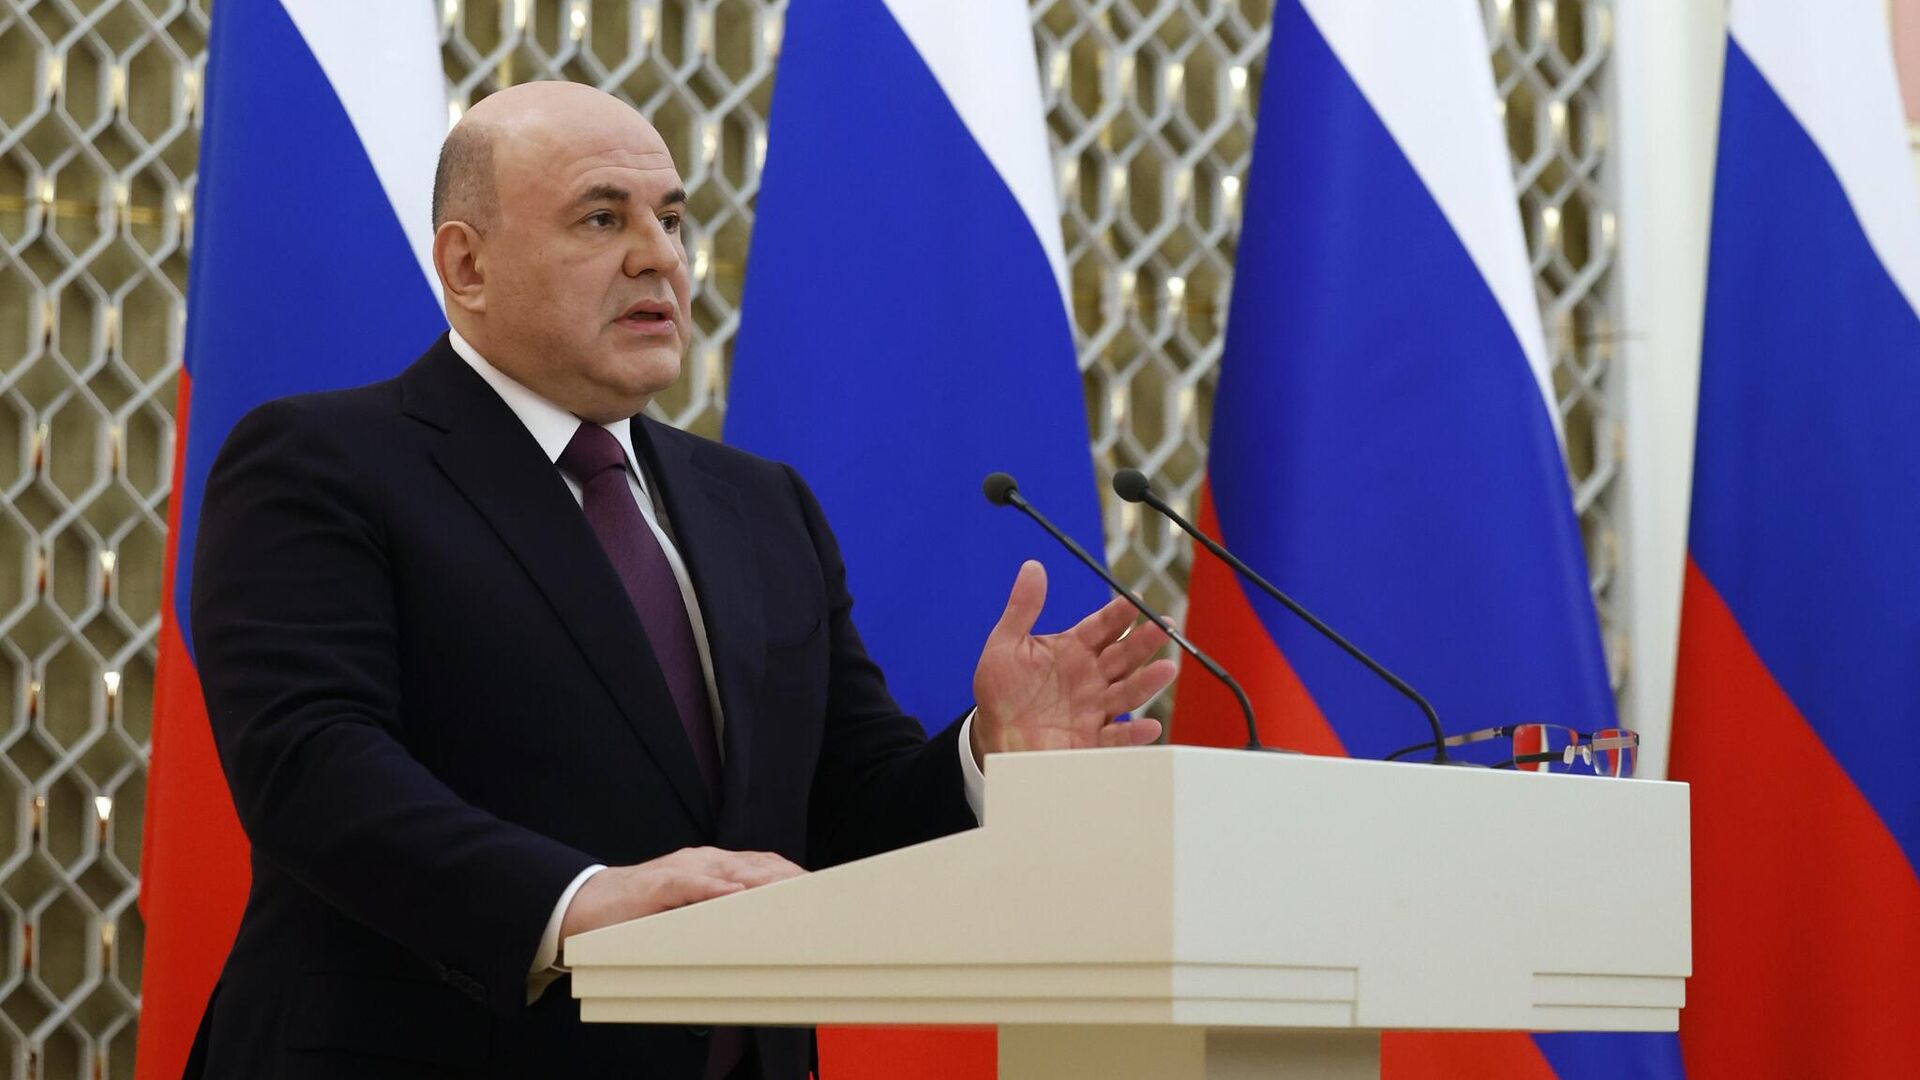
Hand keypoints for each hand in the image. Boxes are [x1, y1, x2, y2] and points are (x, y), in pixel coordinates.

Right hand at [558, 846, 805, 947]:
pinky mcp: (658, 884)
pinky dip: (715, 887)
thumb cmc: (641, 910)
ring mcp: (680, 869)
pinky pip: (691, 883)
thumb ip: (719, 911)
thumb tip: (755, 928)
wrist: (590, 902)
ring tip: (792, 889)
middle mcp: (701, 861)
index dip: (789, 873)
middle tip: (817, 891)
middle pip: (754, 864)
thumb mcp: (688, 908)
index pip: (760, 865)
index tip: (819, 887)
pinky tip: (736, 893)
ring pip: (730, 870)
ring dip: (763, 880)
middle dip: (787, 876)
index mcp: (710, 867)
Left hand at [970, 560, 1176, 763]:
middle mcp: (1091, 677)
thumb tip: (1032, 566)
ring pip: (1128, 692)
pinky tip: (1150, 726)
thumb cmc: (1001, 691)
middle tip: (1163, 625)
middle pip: (1123, 655)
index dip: (1119, 613)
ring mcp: (1095, 708)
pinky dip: (1134, 734)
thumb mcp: (1005, 646)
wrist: (994, 737)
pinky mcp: (1092, 740)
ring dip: (1148, 681)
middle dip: (1144, 640)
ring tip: (1167, 668)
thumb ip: (1022, 608)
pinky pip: (1117, 737)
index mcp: (1074, 649)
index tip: (1135, 600)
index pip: (1103, 626)